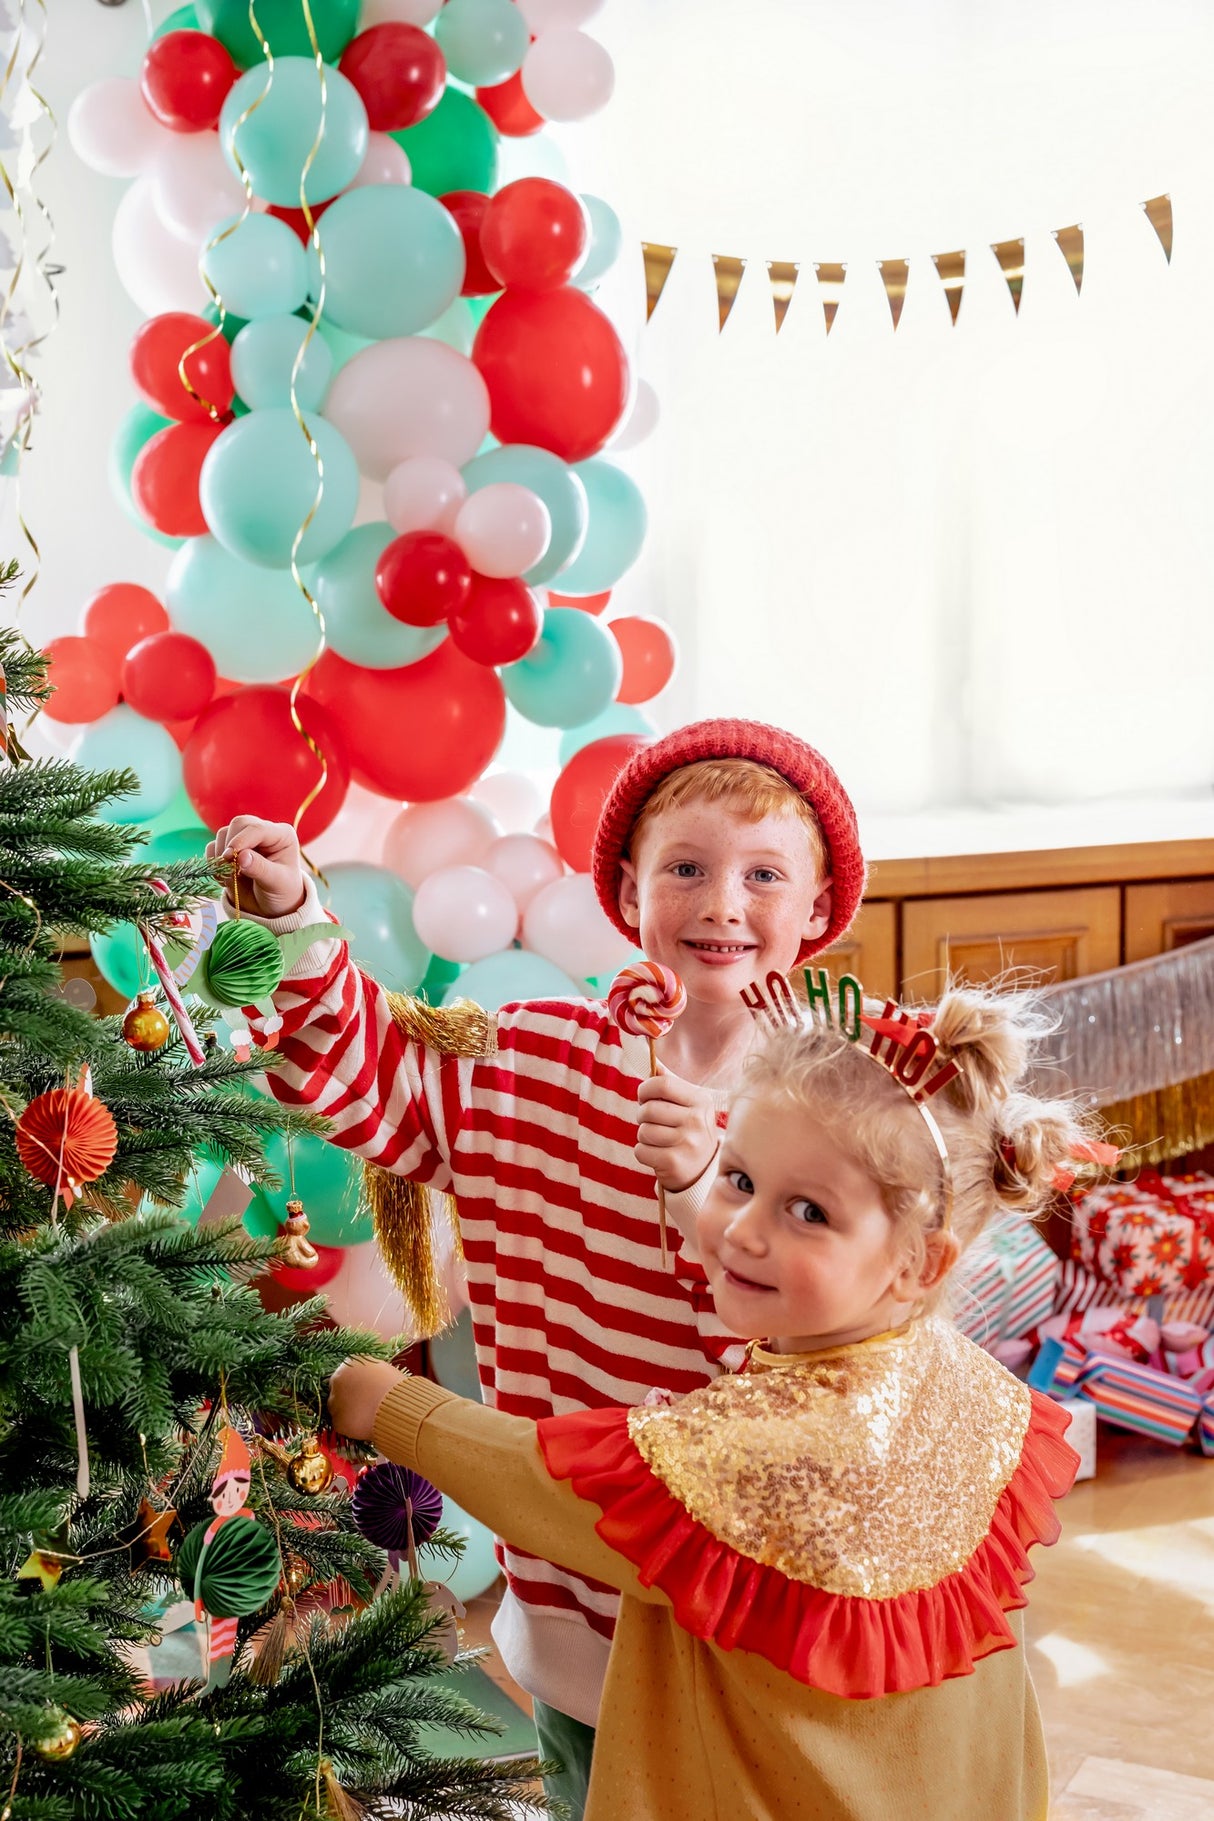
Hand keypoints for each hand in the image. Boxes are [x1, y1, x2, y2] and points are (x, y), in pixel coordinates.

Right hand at [206, 816, 307, 918]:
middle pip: (238, 824)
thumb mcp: (276, 882)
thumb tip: (241, 857)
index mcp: (282, 835)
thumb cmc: (282, 891)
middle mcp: (263, 831)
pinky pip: (214, 846)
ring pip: (223, 834)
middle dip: (229, 845)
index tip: (229, 857)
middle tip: (229, 869)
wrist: (272, 904)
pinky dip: (213, 861)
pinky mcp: (230, 847)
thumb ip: (260, 868)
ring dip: (220, 856)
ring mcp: (246, 838)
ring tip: (231, 878)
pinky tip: (224, 878)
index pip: (257, 828)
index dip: (241, 840)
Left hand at [327, 1357, 404, 1441]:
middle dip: (347, 1399)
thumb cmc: (394, 1386)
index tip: (362, 1393)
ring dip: (348, 1413)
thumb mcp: (381, 1369)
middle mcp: (337, 1379)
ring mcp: (335, 1400)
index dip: (353, 1386)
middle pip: (337, 1391)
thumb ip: (367, 1373)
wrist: (397, 1406)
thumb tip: (365, 1379)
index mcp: (349, 1363)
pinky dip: (350, 1427)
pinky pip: (341, 1424)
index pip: (344, 1375)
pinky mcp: (338, 1420)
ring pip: (337, 1409)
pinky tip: (364, 1424)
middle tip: (363, 1406)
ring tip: (366, 1416)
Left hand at [636, 1069, 720, 1193]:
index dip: (646, 1089)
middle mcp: (697, 1121)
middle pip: (649, 1109)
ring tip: (657, 1139)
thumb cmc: (688, 1131)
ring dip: (643, 1135)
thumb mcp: (688, 1105)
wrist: (702, 1171)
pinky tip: (657, 1154)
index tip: (645, 1097)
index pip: (663, 1084)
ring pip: (643, 1131)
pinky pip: (641, 1151)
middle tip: (651, 1122)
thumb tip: (654, 1061)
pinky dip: (643, 1152)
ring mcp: (687, 1143)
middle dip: (642, 1115)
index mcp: (701, 1101)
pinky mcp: (674, 1163)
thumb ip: (670, 1084)